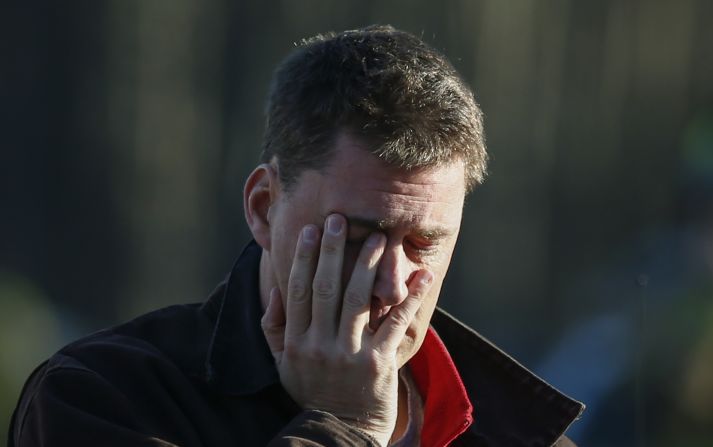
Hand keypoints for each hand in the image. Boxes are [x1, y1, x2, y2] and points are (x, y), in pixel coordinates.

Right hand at [261, 214, 432, 445]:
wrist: (342, 431)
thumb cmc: (313, 392)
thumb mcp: (284, 364)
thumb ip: (275, 328)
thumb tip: (276, 290)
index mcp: (297, 342)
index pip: (298, 291)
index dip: (303, 258)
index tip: (310, 230)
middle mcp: (320, 346)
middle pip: (326, 288)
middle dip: (332, 251)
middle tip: (339, 220)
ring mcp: (349, 355)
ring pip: (358, 300)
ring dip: (368, 265)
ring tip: (378, 238)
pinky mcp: (378, 364)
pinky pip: (395, 323)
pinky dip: (410, 297)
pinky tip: (422, 274)